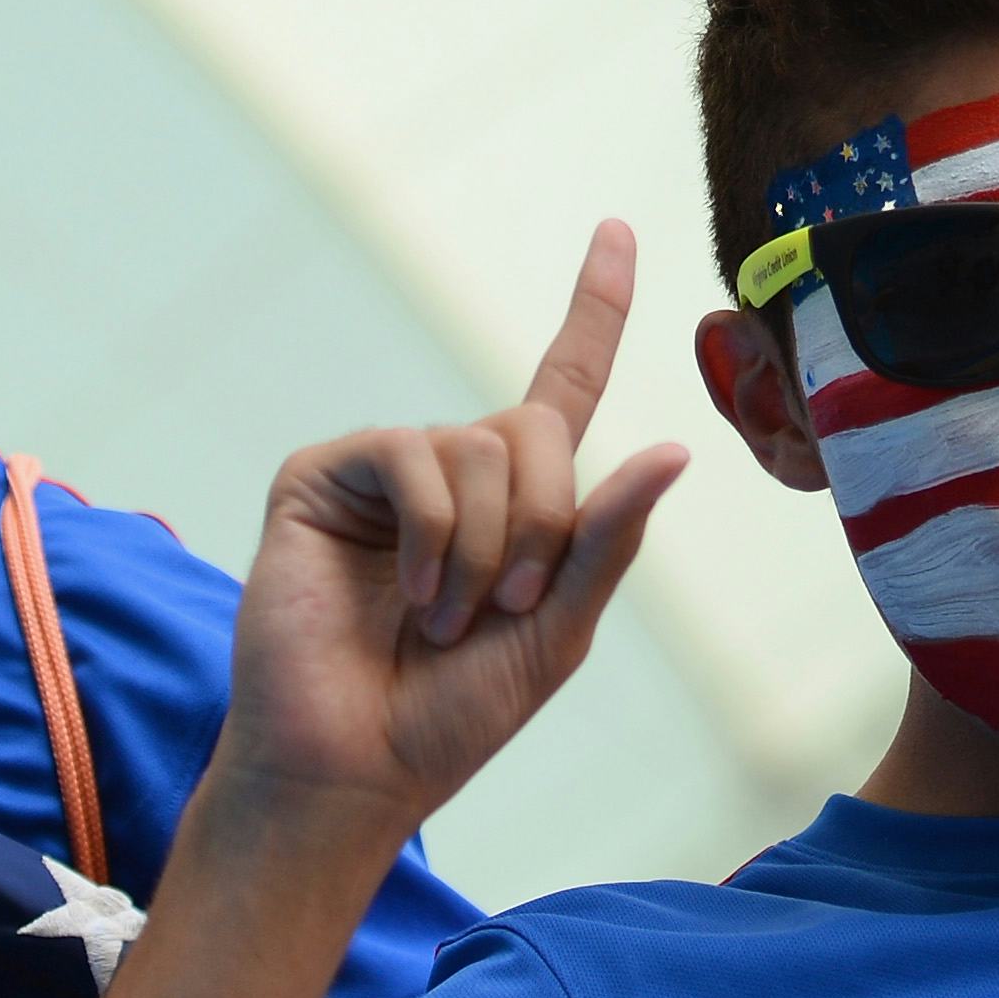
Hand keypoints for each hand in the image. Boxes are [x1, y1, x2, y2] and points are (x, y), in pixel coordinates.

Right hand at [210, 223, 688, 843]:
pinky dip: (433, 533)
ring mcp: (385, 470)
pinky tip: (411, 594)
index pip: (562, 382)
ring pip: (479, 445)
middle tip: (507, 607)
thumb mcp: (558, 633)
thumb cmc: (451, 715)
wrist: (354, 767)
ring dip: (485, 550)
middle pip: (535, 427)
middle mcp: (451, 469)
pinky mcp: (324, 475)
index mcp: (514, 501)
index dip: (593, 307)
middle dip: (545, 523)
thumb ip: (606, 541)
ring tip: (444, 618)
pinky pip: (412, 454)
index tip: (617, 230)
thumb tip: (674, 450)